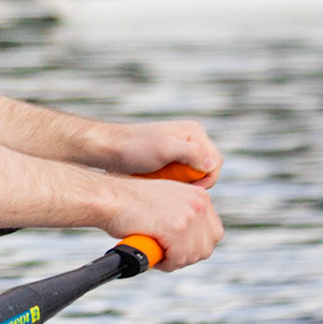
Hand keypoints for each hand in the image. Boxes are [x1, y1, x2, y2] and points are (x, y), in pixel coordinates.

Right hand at [102, 176, 222, 270]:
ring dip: (176, 261)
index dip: (196, 246)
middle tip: (167, 256)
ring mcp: (189, 215)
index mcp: (200, 195)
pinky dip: (166, 264)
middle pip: (207, 246)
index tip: (179, 250)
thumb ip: (182, 214)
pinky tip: (154, 258)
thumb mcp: (165, 201)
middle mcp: (199, 203)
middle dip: (187, 256)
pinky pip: (178, 258)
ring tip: (158, 255)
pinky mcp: (176, 228)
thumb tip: (190, 239)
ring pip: (194, 255)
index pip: (213, 232)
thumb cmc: (128, 202)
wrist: (108, 197)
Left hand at [103, 120, 221, 188]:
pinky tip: (160, 187)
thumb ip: (190, 153)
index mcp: (194, 133)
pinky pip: (182, 178)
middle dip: (194, 183)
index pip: (215, 162)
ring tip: (165, 188)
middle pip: (206, 170)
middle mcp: (191, 141)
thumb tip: (213, 164)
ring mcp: (180, 152)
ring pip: (194, 177)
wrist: (107, 150)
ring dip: (183, 185)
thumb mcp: (163, 149)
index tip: (189, 190)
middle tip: (175, 190)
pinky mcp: (170, 162)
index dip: (207, 179)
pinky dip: (174, 185)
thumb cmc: (133, 147)